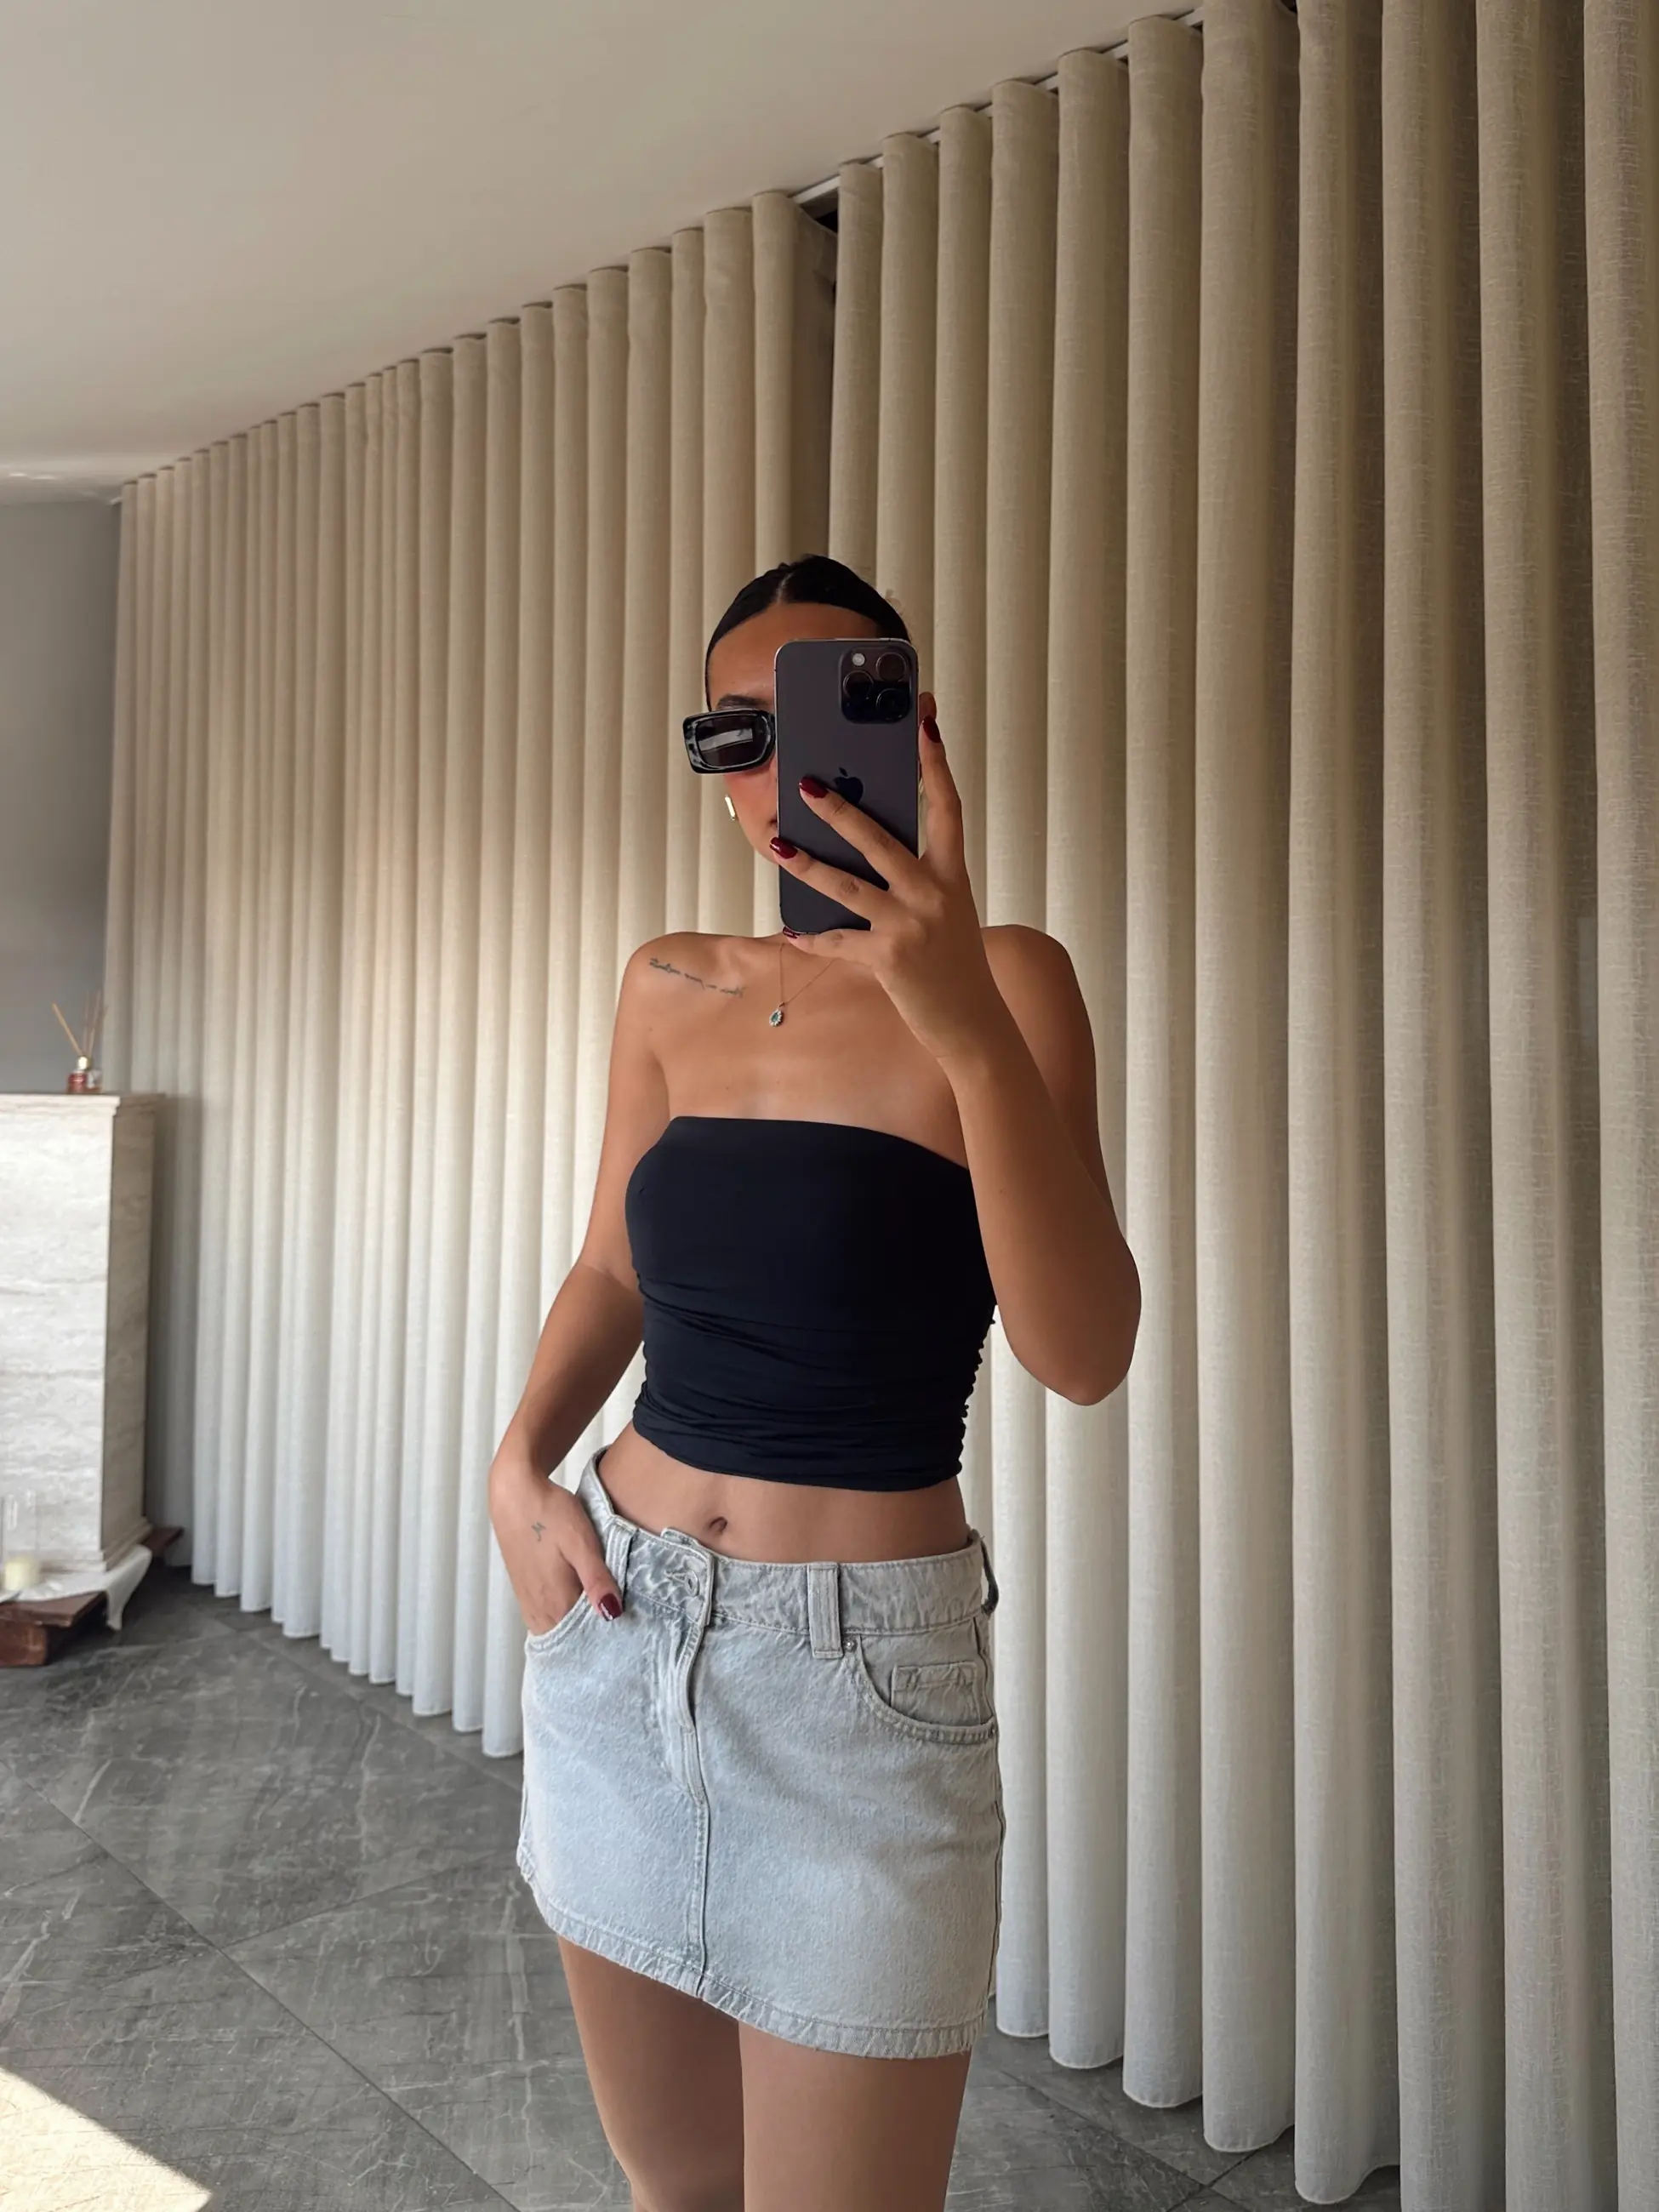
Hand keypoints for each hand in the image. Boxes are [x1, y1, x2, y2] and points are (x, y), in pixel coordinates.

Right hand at [488, 1447, 621, 1636]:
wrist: (515, 1492)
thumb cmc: (550, 1513)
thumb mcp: (581, 1542)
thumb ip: (596, 1580)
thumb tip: (612, 1614)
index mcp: (556, 1601)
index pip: (585, 1638)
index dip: (608, 1638)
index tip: (628, 1632)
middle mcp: (539, 1608)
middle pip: (570, 1639)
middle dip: (594, 1638)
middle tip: (620, 1626)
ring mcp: (528, 1600)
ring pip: (557, 1629)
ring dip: (577, 1628)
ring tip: (602, 1615)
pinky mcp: (524, 1589)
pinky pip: (545, 1617)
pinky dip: (563, 1618)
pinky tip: (578, 1603)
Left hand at [768, 702, 1006, 1066]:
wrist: (973, 1021)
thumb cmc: (956, 962)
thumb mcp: (948, 910)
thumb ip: (918, 880)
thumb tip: (867, 851)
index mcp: (953, 875)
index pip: (947, 808)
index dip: (936, 764)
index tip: (924, 723)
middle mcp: (933, 894)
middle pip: (881, 840)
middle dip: (841, 811)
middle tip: (808, 786)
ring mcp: (910, 926)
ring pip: (848, 887)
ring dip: (809, 866)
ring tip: (780, 847)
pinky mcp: (888, 959)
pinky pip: (838, 942)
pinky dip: (811, 937)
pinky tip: (789, 930)